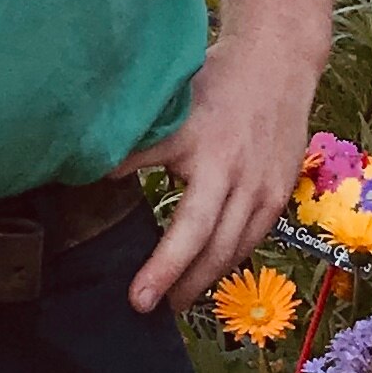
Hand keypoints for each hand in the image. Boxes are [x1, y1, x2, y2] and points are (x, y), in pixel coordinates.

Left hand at [122, 39, 315, 315]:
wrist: (278, 63)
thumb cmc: (213, 81)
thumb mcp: (169, 107)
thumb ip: (137, 144)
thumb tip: (92, 172)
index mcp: (210, 159)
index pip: (186, 229)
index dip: (162, 268)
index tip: (137, 298)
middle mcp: (241, 180)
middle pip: (213, 250)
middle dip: (182, 286)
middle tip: (150, 309)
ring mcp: (265, 190)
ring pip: (235, 250)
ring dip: (205, 280)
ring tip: (176, 300)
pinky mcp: (279, 194)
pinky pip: (253, 239)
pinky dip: (229, 259)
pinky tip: (208, 271)